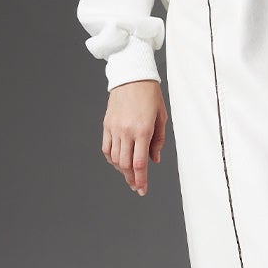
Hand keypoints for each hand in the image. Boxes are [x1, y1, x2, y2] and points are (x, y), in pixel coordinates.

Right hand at [103, 81, 166, 195]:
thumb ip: (158, 140)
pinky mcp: (107, 125)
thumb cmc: (150, 95)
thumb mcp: (161, 117)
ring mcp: (115, 129)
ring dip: (122, 170)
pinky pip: (106, 148)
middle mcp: (127, 131)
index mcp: (143, 130)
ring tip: (129, 174)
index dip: (141, 180)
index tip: (142, 190)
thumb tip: (154, 160)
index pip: (139, 163)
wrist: (132, 76)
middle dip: (131, 179)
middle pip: (126, 165)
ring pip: (115, 158)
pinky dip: (112, 159)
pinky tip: (118, 162)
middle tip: (136, 186)